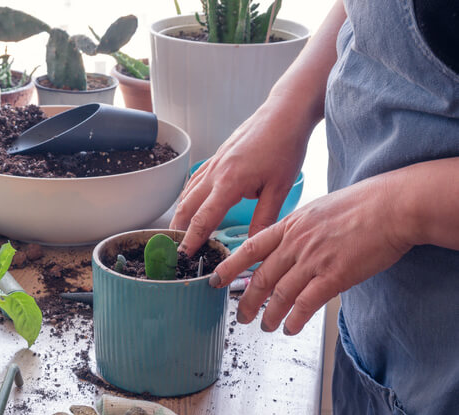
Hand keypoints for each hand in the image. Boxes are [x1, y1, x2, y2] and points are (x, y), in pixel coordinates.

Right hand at [170, 99, 312, 255]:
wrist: (284, 113)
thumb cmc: (285, 146)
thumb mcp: (280, 188)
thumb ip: (264, 219)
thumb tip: (254, 245)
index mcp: (229, 183)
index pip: (203, 218)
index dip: (191, 239)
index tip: (183, 255)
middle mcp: (216, 173)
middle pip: (187, 206)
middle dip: (178, 229)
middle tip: (173, 249)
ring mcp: (214, 163)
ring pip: (188, 192)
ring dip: (180, 213)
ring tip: (177, 231)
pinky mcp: (218, 156)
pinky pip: (195, 179)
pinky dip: (188, 195)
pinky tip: (189, 202)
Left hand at [210, 174, 412, 334]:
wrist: (392, 206)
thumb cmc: (362, 205)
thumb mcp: (317, 210)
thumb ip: (299, 230)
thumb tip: (290, 245)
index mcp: (290, 226)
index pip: (250, 248)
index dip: (230, 267)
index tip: (216, 279)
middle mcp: (296, 243)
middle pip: (260, 277)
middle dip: (247, 301)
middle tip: (240, 316)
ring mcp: (313, 259)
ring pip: (280, 294)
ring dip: (270, 315)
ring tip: (266, 327)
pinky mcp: (334, 275)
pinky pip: (305, 303)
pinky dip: (294, 319)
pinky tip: (290, 328)